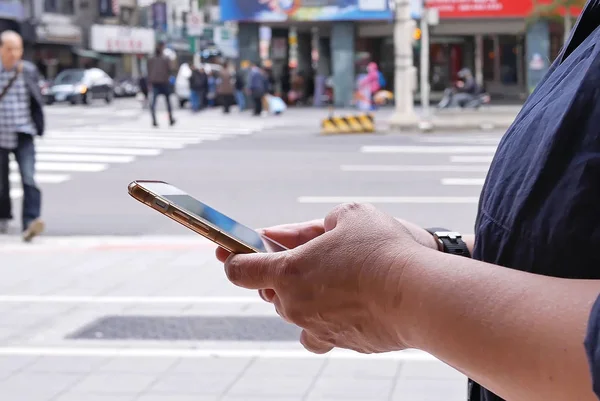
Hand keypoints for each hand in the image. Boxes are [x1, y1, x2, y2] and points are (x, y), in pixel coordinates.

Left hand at [223, 203, 423, 354]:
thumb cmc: (382, 249)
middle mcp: (294, 304)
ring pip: (294, 311)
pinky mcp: (339, 342)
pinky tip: (339, 308)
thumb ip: (318, 224)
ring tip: (328, 279)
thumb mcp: (350, 215)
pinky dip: (322, 321)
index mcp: (288, 271)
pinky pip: (318, 334)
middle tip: (302, 258)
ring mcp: (315, 327)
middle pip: (270, 290)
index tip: (231, 254)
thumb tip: (305, 234)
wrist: (419, 294)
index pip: (240, 270)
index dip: (233, 259)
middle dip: (280, 273)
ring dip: (302, 296)